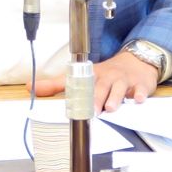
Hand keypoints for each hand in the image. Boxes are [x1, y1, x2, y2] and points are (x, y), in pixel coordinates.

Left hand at [32, 51, 160, 113]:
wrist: (136, 62)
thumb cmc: (105, 74)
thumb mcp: (80, 76)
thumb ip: (55, 84)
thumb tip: (30, 87)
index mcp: (92, 76)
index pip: (81, 83)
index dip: (76, 91)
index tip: (71, 101)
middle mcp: (107, 78)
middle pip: (101, 87)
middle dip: (96, 97)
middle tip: (92, 109)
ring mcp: (124, 81)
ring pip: (120, 89)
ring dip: (115, 97)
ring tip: (111, 107)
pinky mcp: (140, 85)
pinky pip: (141, 90)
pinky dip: (140, 95)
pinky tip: (139, 100)